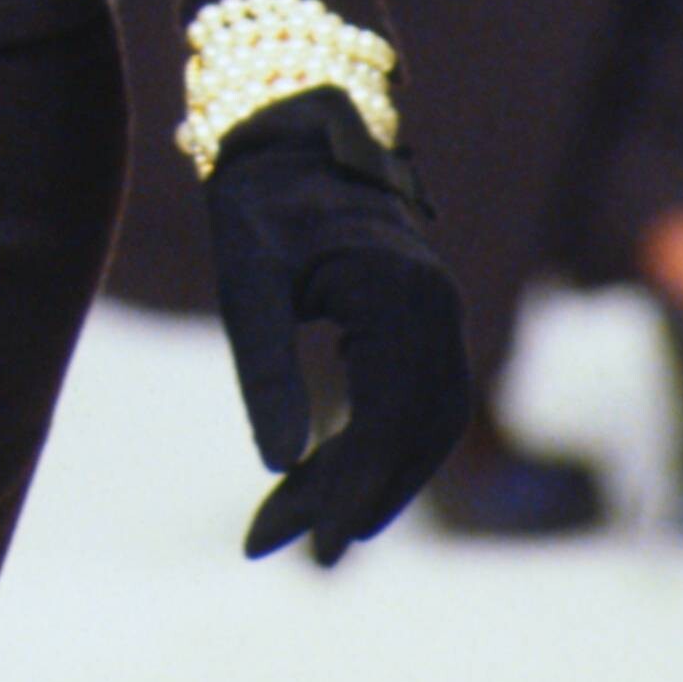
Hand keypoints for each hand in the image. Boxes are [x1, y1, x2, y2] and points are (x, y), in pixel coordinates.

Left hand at [205, 89, 471, 562]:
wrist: (291, 125)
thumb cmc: (260, 197)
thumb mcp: (246, 278)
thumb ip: (266, 367)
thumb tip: (279, 465)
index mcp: (396, 295)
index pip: (389, 420)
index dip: (353, 491)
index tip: (312, 549)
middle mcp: (434, 308)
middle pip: (414, 434)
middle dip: (357, 498)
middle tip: (295, 555)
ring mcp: (436, 313)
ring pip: (423, 425)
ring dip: (372, 481)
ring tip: (306, 530)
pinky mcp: (422, 318)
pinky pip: (418, 400)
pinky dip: (383, 448)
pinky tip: (334, 481)